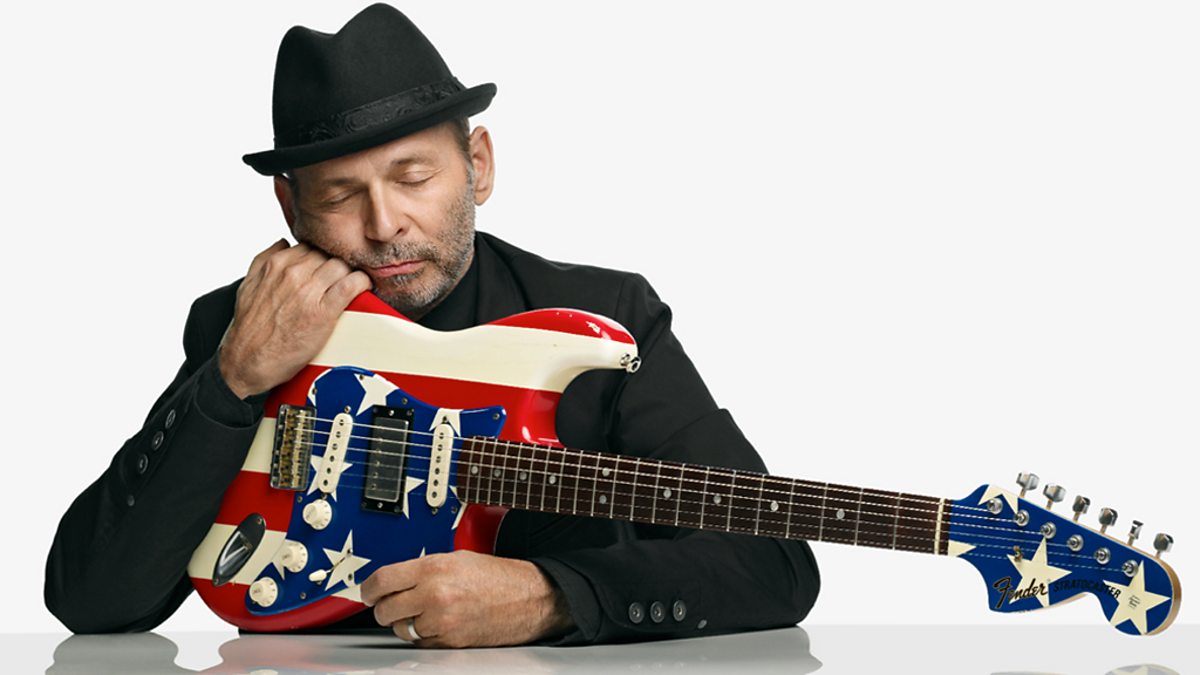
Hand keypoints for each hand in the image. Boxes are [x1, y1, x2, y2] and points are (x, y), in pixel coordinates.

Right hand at [218, 238, 372, 398]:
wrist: (248, 360)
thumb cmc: (250, 327)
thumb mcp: (249, 284)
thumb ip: (264, 259)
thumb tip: (283, 242)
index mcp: (276, 264)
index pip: (310, 246)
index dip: (321, 256)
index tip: (326, 267)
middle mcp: (293, 274)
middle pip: (328, 254)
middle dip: (336, 264)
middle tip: (340, 278)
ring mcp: (309, 292)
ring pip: (342, 265)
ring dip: (350, 272)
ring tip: (352, 283)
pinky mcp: (324, 312)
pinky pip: (351, 285)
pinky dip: (361, 283)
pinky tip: (362, 287)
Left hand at [360, 550, 573, 647]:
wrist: (529, 598)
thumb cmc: (498, 577)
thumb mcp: (457, 558)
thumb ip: (423, 569)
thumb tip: (393, 581)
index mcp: (435, 567)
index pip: (382, 580)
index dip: (368, 588)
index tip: (367, 592)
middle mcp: (435, 594)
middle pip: (384, 609)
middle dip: (384, 608)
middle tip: (390, 603)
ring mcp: (441, 620)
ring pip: (399, 629)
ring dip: (404, 623)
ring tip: (420, 612)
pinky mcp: (449, 641)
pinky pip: (419, 642)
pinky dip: (422, 635)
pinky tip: (436, 623)